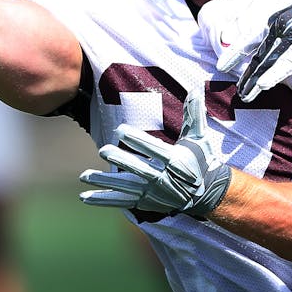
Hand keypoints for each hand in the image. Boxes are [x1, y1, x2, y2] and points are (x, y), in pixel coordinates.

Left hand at [79, 88, 231, 217]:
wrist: (207, 193)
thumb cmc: (201, 160)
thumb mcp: (200, 137)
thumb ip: (194, 114)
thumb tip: (196, 89)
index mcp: (175, 160)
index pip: (154, 149)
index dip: (137, 140)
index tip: (120, 130)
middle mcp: (162, 178)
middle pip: (139, 169)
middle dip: (121, 160)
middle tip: (102, 150)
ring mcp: (152, 193)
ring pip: (126, 187)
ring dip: (105, 182)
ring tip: (84, 176)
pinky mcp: (145, 202)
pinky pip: (122, 201)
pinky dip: (104, 200)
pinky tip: (85, 197)